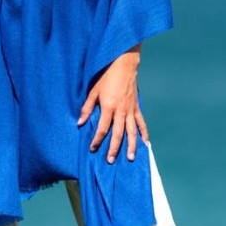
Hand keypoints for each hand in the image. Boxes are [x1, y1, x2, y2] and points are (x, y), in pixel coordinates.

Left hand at [77, 46, 148, 162]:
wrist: (123, 64)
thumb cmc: (106, 76)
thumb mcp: (93, 90)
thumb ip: (87, 107)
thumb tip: (80, 122)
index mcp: (108, 107)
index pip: (102, 128)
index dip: (97, 140)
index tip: (93, 149)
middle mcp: (121, 111)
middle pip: (118, 134)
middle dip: (114, 148)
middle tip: (110, 160)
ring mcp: (130, 110)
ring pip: (132, 131)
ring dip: (131, 145)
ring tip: (131, 158)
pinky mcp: (137, 107)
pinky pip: (141, 122)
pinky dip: (144, 133)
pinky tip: (146, 143)